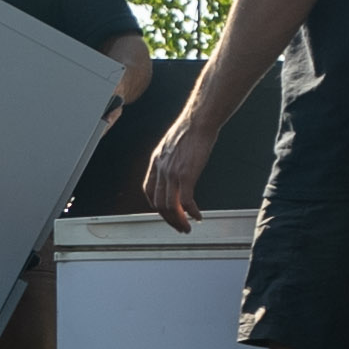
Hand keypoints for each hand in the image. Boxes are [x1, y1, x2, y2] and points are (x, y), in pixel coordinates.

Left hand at [144, 107, 215, 232]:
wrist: (198, 121)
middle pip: (158, 203)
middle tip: (179, 226)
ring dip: (179, 220)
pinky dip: (191, 212)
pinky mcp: (186, 175)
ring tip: (187, 226)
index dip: (157, 206)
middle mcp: (161, 169)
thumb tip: (176, 170)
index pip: (149, 192)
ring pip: (170, 206)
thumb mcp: (172, 146)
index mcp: (156, 162)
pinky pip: (186, 201)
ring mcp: (172, 173)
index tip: (166, 213)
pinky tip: (198, 216)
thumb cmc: (190, 130)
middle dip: (168, 219)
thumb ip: (170, 160)